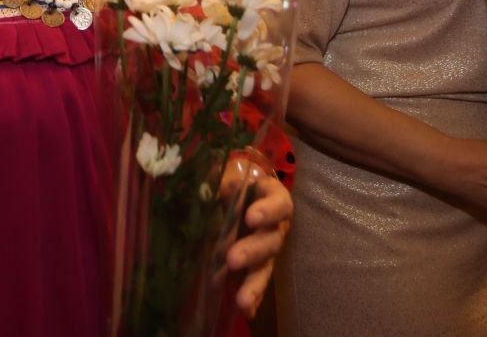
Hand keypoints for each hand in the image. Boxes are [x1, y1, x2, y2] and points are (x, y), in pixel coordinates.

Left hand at [224, 170, 292, 316]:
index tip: (250, 217)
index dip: (267, 210)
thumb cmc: (230, 181)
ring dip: (254, 283)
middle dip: (252, 250)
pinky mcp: (258, 267)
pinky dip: (253, 297)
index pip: (279, 202)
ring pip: (265, 267)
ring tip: (241, 300)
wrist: (231, 192)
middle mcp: (275, 225)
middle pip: (271, 240)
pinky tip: (246, 311)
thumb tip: (207, 189)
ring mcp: (268, 249)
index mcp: (272, 197)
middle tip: (232, 259)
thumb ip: (217, 181)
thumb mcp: (224, 175)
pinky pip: (257, 283)